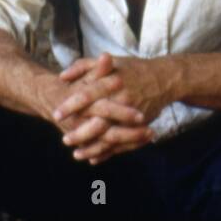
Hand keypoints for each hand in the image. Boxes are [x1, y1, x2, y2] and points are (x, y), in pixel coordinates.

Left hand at [52, 51, 171, 163]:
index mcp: (112, 82)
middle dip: (81, 133)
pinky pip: (123, 144)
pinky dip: (109, 152)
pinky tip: (94, 158)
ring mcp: (132, 115)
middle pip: (98, 120)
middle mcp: (122, 99)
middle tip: (65, 139)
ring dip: (93, 148)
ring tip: (77, 154)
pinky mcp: (140, 127)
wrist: (164, 79)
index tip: (56, 114)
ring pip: (110, 136)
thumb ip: (83, 66)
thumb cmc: (132, 69)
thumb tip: (62, 77)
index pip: (87, 95)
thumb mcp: (109, 61)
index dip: (71, 106)